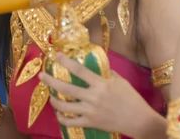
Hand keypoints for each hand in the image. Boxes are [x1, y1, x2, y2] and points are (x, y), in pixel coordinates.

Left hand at [40, 54, 165, 138]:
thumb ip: (106, 72)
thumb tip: (95, 63)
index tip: (57, 55)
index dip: (67, 62)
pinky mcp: (90, 123)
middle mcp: (93, 97)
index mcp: (101, 84)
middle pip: (67, 88)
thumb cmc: (130, 98)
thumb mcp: (120, 80)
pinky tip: (59, 113)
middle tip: (41, 75)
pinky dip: (62, 118)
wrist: (138, 120)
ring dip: (54, 100)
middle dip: (51, 81)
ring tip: (50, 96)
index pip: (80, 71)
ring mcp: (90, 112)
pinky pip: (71, 122)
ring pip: (65, 106)